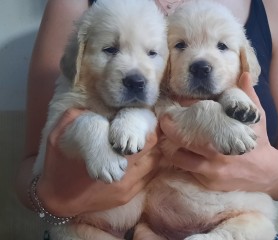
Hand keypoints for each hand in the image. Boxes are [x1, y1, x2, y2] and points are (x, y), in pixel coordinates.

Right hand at [37, 108, 159, 216]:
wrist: (57, 201)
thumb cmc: (58, 168)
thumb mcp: (56, 138)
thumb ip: (72, 118)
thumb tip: (90, 107)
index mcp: (106, 157)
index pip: (141, 138)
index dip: (144, 125)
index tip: (140, 116)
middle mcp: (121, 173)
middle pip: (152, 148)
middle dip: (149, 135)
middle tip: (142, 127)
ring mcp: (127, 186)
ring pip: (153, 162)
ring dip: (150, 150)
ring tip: (140, 142)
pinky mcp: (127, 196)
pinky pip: (148, 177)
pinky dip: (147, 165)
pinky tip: (138, 159)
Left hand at [159, 73, 277, 193]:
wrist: (268, 173)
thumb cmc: (259, 142)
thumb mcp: (257, 118)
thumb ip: (248, 96)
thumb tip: (244, 74)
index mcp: (226, 134)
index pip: (197, 119)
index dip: (183, 111)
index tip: (175, 105)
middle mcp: (216, 154)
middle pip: (182, 140)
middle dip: (169, 128)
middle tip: (163, 120)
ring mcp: (211, 171)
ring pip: (179, 158)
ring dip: (170, 147)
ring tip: (166, 138)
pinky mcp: (209, 183)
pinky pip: (187, 171)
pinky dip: (181, 161)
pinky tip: (179, 153)